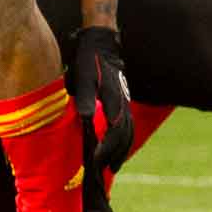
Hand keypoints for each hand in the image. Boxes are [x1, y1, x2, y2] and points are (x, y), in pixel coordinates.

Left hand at [69, 25, 133, 175]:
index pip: (113, 131)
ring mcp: (124, 101)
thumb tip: (86, 118)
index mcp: (113, 99)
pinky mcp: (123, 99)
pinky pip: (128, 124)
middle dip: (115, 154)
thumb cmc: (88, 60)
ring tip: (113, 165)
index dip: (105, 148)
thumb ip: (84, 98)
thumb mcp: (83, 78)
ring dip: (122, 149)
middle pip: (123, 135)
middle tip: (104, 170)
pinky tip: (118, 145)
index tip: (95, 161)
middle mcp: (122, 102)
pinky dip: (124, 138)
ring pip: (128, 131)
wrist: (101, 42)